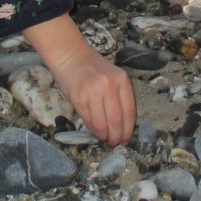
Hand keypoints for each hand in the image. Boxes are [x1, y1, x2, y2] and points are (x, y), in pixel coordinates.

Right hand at [25, 15, 134, 145]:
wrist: (71, 56)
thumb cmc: (93, 68)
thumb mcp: (112, 77)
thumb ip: (118, 97)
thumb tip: (123, 126)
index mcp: (122, 80)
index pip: (129, 112)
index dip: (128, 130)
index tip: (126, 140)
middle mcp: (109, 86)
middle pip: (116, 121)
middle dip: (116, 137)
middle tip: (114, 143)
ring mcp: (93, 92)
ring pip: (102, 124)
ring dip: (104, 136)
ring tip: (104, 139)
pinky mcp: (78, 99)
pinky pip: (88, 121)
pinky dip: (93, 131)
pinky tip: (95, 132)